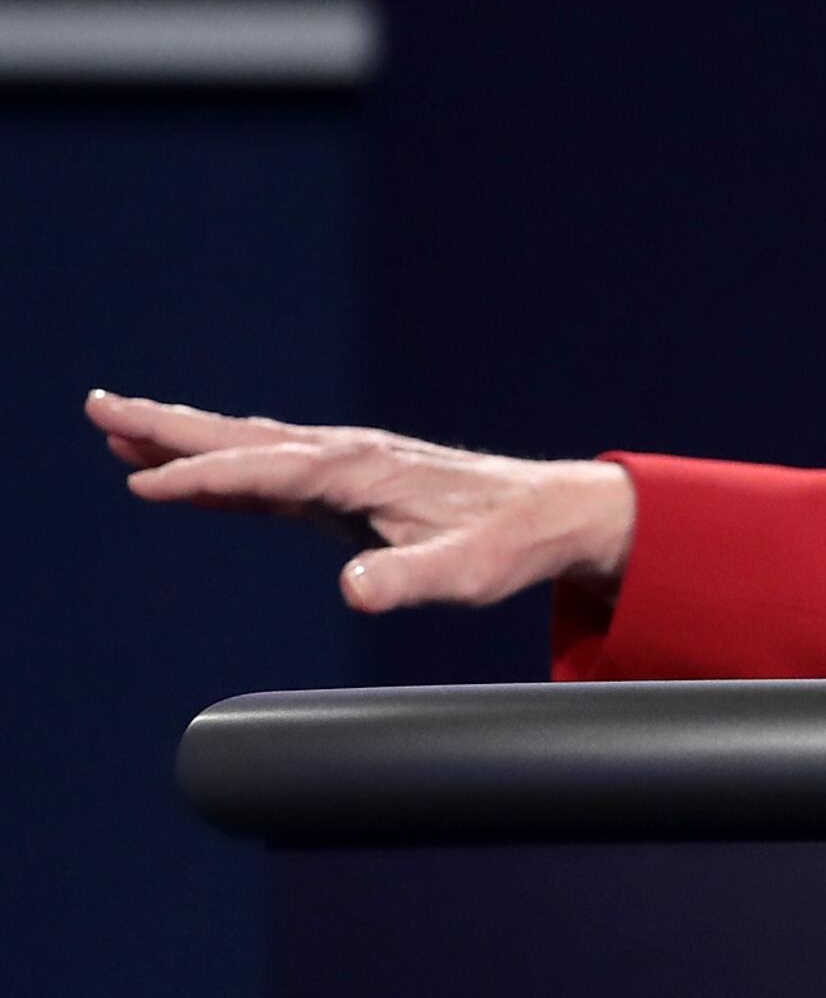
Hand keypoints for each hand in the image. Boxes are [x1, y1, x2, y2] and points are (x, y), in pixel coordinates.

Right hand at [89, 389, 636, 612]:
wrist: (554, 512)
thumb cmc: (511, 542)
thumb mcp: (466, 573)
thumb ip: (408, 579)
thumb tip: (354, 590)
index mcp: (362, 469)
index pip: (265, 472)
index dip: (203, 479)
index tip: (142, 483)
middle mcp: (347, 455)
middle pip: (241, 438)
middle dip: (168, 427)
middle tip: (98, 407)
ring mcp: (346, 465)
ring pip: (249, 448)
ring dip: (184, 439)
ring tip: (118, 428)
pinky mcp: (350, 484)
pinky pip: (270, 473)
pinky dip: (223, 470)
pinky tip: (186, 476)